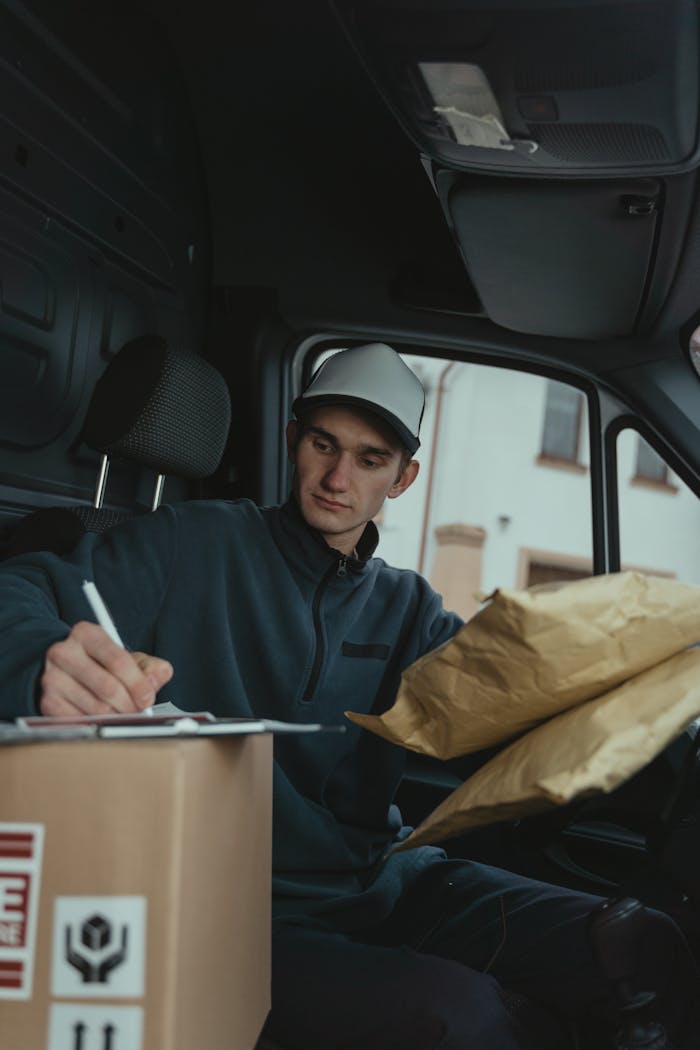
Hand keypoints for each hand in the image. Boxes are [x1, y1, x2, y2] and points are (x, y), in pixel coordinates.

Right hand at [39, 621, 173, 716]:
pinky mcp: (47, 701)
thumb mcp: (128, 657)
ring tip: (121, 713)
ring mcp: (52, 677)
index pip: (118, 661)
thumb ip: (150, 666)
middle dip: (130, 705)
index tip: (148, 698)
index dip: (138, 684)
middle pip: (108, 688)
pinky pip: (81, 721)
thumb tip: (156, 680)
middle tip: (137, 711)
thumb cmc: (102, 664)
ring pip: (96, 708)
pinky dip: (97, 724)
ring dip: (116, 717)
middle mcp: (64, 652)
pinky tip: (101, 717)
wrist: (66, 669)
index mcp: (87, 634)